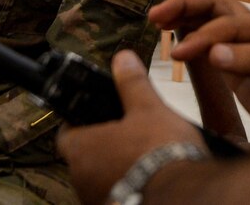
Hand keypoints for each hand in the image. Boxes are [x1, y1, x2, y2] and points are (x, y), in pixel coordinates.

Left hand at [57, 50, 206, 203]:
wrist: (183, 193)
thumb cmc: (160, 150)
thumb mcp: (148, 107)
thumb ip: (131, 83)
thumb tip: (122, 58)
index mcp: (82, 148)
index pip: (66, 132)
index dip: (80, 122)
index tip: (97, 115)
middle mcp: (80, 178)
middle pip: (84, 156)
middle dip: (102, 145)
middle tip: (126, 133)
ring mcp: (95, 198)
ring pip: (98, 177)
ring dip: (113, 167)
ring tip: (141, 156)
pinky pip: (113, 193)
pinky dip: (125, 184)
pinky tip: (147, 177)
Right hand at [155, 0, 249, 143]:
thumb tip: (214, 53)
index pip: (228, 22)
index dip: (202, 36)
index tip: (180, 55)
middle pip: (215, 4)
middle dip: (185, 5)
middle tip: (156, 15)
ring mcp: (245, 47)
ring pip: (210, 19)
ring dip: (185, 15)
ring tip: (157, 21)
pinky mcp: (237, 66)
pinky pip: (209, 43)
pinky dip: (190, 36)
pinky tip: (175, 41)